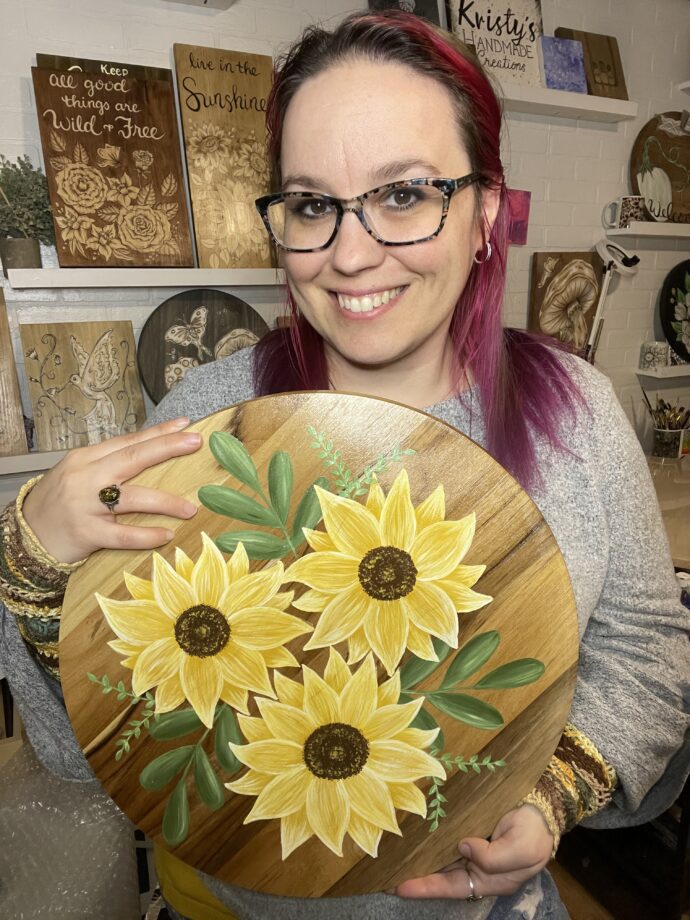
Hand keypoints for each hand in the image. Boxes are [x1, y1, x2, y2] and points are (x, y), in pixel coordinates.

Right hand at [22, 417, 201, 563]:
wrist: (26, 534)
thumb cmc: (59, 502)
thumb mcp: (79, 474)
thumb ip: (109, 465)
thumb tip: (152, 454)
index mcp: (86, 458)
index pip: (128, 441)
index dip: (158, 433)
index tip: (186, 425)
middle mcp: (86, 477)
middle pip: (134, 457)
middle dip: (167, 448)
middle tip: (195, 442)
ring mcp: (85, 505)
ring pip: (133, 497)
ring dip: (166, 501)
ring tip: (190, 508)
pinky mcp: (86, 533)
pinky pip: (123, 534)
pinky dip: (146, 535)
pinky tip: (166, 534)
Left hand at [395, 805, 552, 899]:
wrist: (544, 804)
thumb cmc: (535, 832)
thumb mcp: (521, 849)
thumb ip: (493, 857)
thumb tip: (464, 848)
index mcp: (490, 880)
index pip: (451, 887)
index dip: (426, 887)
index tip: (400, 886)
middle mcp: (477, 866)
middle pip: (441, 874)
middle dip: (415, 874)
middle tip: (386, 872)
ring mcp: (472, 846)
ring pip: (441, 855)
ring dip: (420, 855)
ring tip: (393, 855)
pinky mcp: (469, 826)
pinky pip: (446, 834)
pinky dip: (431, 836)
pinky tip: (415, 833)